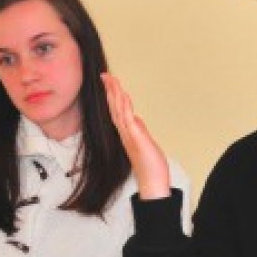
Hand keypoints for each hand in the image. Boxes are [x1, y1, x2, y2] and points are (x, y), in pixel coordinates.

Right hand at [102, 73, 170, 198]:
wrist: (151, 181)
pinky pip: (128, 119)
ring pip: (119, 110)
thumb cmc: (148, 164)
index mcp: (126, 132)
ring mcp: (129, 134)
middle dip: (110, 90)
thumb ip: (138, 130)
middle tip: (105, 75)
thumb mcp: (143, 142)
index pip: (116, 110)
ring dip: (115, 94)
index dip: (112, 96)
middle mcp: (125, 132)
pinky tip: (123, 97)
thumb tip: (136, 118)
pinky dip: (125, 107)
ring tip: (111, 80)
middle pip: (114, 107)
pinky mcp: (136, 137)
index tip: (108, 82)